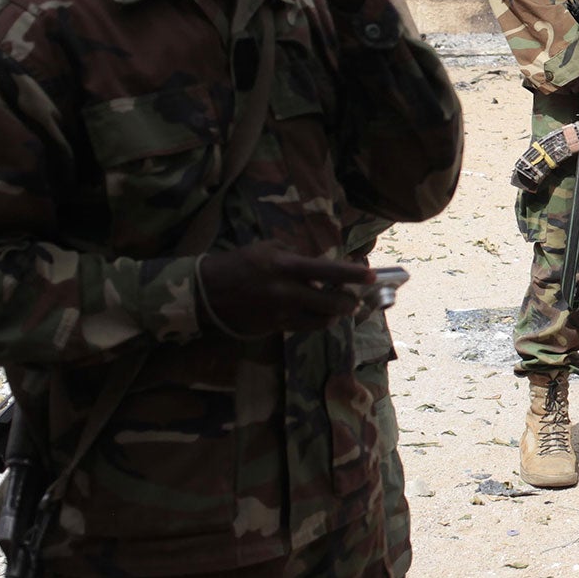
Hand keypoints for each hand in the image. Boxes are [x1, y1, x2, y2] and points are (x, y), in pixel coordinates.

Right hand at [197, 242, 373, 335]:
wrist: (206, 292)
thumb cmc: (239, 264)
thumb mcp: (268, 249)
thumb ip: (296, 255)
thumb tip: (322, 263)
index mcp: (286, 266)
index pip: (328, 270)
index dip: (353, 274)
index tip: (372, 275)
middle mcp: (287, 291)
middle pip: (332, 302)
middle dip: (350, 301)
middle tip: (354, 297)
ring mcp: (282, 313)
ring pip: (322, 321)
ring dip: (335, 315)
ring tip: (338, 308)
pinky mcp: (275, 328)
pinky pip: (305, 328)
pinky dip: (316, 322)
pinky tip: (316, 314)